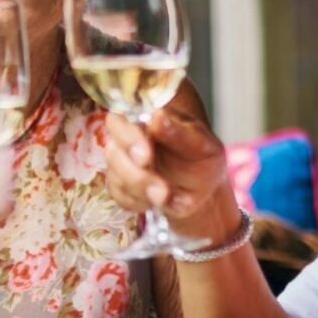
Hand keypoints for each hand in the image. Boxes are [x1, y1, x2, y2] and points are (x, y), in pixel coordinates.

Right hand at [102, 106, 231, 230]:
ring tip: (168, 196)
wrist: (204, 190)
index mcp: (145, 121)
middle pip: (113, 152)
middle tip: (162, 189)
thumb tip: (157, 116)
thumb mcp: (202, 145)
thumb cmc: (201, 159)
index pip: (119, 121)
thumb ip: (180, 132)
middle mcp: (127, 141)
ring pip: (115, 177)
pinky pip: (120, 197)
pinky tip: (160, 200)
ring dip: (142, 190)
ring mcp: (122, 165)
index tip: (146, 156)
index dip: (127, 138)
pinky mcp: (121, 188)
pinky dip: (141, 202)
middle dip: (135, 174)